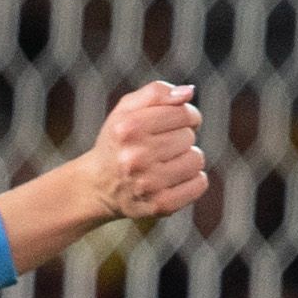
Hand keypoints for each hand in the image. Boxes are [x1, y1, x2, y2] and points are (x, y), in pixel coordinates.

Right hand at [83, 81, 207, 223]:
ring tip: (167, 163)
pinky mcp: (160, 205)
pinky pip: (199, 184)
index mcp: (128, 128)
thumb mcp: (126, 109)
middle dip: (181, 138)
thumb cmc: (118, 142)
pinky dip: (193, 180)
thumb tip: (188, 92)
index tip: (177, 122)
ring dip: (188, 159)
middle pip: (189, 137)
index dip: (187, 116)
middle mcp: (136, 157)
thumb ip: (156, 93)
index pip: (183, 114)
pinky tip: (174, 179)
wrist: (98, 186)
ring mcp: (148, 184)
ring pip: (197, 160)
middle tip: (162, 147)